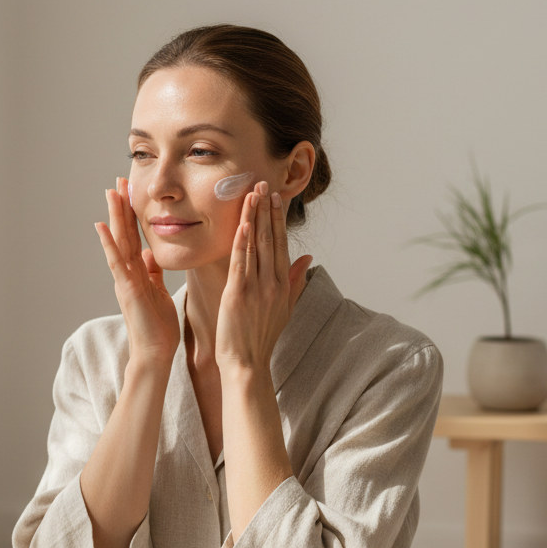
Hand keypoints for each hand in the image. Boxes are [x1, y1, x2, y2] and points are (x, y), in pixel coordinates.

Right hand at [95, 177, 180, 365]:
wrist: (155, 352)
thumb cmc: (158, 326)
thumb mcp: (158, 291)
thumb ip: (152, 272)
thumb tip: (150, 253)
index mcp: (138, 271)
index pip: (135, 236)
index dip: (133, 213)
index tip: (132, 191)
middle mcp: (127, 272)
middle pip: (124, 232)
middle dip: (122, 206)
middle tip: (119, 179)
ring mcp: (124, 279)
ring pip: (118, 241)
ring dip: (114, 216)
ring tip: (110, 192)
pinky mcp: (126, 288)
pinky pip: (116, 262)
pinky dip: (108, 243)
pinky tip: (101, 226)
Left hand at [215, 181, 312, 375]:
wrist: (248, 364)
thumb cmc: (262, 338)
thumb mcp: (285, 308)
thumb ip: (296, 280)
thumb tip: (308, 258)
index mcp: (283, 285)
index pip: (282, 244)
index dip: (279, 219)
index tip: (276, 197)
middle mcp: (273, 283)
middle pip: (271, 239)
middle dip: (268, 210)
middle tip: (264, 183)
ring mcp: (256, 288)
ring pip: (257, 245)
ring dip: (255, 217)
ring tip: (253, 193)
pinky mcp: (238, 294)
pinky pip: (241, 262)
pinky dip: (242, 241)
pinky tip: (243, 222)